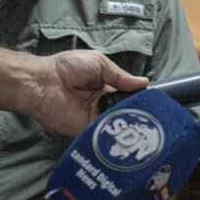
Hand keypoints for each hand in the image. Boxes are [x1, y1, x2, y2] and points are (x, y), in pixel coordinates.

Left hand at [25, 50, 148, 136]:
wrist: (42, 82)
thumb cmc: (67, 68)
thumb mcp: (99, 64)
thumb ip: (120, 76)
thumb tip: (144, 82)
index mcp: (106, 87)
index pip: (129, 96)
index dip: (141, 99)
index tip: (157, 103)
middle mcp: (103, 105)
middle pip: (126, 112)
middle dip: (138, 114)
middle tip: (156, 119)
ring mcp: (95, 119)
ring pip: (118, 125)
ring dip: (129, 125)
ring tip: (147, 128)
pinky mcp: (86, 132)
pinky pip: (104, 135)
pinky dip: (115, 136)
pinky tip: (128, 136)